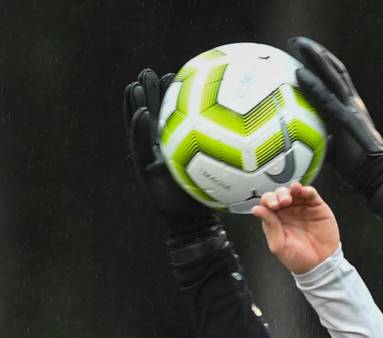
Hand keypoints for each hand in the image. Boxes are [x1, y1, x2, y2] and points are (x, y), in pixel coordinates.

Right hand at [124, 68, 217, 225]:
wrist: (192, 220)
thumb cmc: (208, 197)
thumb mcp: (216, 169)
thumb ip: (221, 150)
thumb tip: (245, 131)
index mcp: (172, 147)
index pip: (167, 117)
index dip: (166, 98)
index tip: (170, 76)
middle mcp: (159, 149)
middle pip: (150, 116)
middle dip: (147, 93)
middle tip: (148, 72)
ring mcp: (149, 158)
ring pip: (139, 126)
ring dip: (135, 105)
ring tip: (136, 85)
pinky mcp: (143, 168)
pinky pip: (140, 145)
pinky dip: (139, 128)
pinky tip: (142, 112)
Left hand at [251, 184, 338, 273]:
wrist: (320, 265)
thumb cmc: (299, 259)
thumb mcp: (279, 245)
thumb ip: (270, 226)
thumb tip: (257, 210)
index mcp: (276, 220)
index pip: (268, 203)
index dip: (269, 200)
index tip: (272, 205)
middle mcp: (288, 212)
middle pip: (280, 194)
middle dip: (280, 194)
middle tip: (283, 202)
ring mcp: (302, 209)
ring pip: (295, 191)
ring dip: (292, 189)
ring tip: (293, 193)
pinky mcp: (316, 208)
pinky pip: (311, 194)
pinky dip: (307, 190)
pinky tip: (304, 192)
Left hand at [289, 37, 382, 197]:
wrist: (376, 175)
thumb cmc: (357, 167)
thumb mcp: (335, 148)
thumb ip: (322, 137)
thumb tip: (304, 140)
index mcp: (351, 107)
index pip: (337, 78)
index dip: (323, 63)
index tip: (307, 52)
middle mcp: (352, 102)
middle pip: (335, 69)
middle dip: (317, 53)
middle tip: (297, 42)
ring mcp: (351, 109)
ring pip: (332, 75)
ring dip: (315, 57)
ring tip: (298, 45)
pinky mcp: (346, 120)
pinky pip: (326, 98)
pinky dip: (313, 84)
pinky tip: (300, 73)